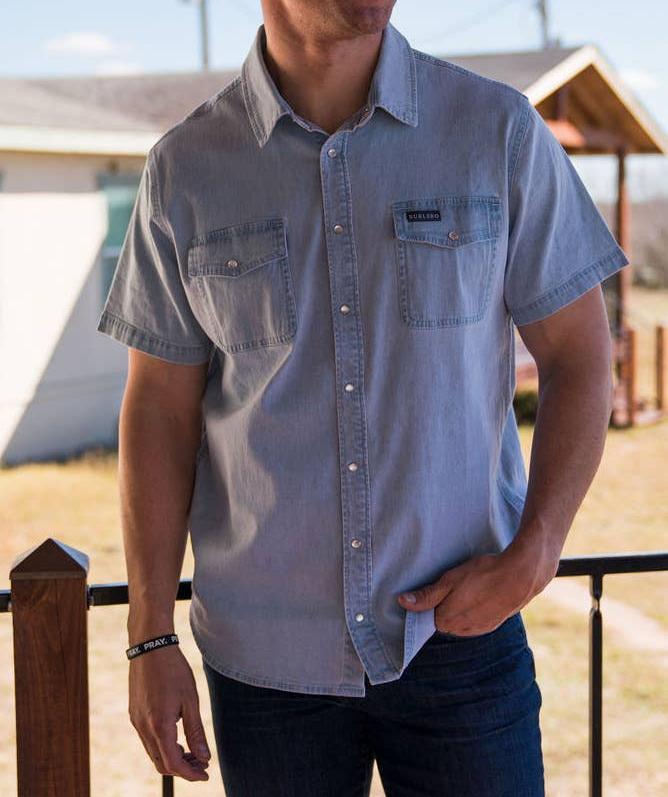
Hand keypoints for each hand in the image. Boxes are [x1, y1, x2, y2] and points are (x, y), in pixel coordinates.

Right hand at [128, 644, 210, 780]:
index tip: (206, 774)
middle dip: (182, 768)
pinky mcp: (134, 714)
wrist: (150, 646)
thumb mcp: (191, 700)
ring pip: (153, 753)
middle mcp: (143, 728)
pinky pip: (147, 740)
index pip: (174, 764)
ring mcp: (136, 721)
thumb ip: (196, 731)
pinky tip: (177, 736)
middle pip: (161, 763)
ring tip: (193, 751)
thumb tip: (205, 758)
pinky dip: (163, 745)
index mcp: (159, 726)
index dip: (191, 773)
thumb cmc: (173, 670)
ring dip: (172, 757)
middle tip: (202, 764)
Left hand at [397, 541, 558, 635]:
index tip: (435, 587)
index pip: (427, 616)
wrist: (521, 576)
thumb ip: (426, 595)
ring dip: (460, 606)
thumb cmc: (483, 574)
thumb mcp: (450, 580)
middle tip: (452, 584)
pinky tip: (479, 594)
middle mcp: (461, 630)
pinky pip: (474, 619)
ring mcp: (479, 629)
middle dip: (444, 604)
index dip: (429, 601)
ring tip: (468, 587)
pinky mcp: (492, 624)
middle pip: (443, 618)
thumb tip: (402, 602)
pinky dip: (474, 609)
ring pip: (459, 619)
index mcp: (446, 621)